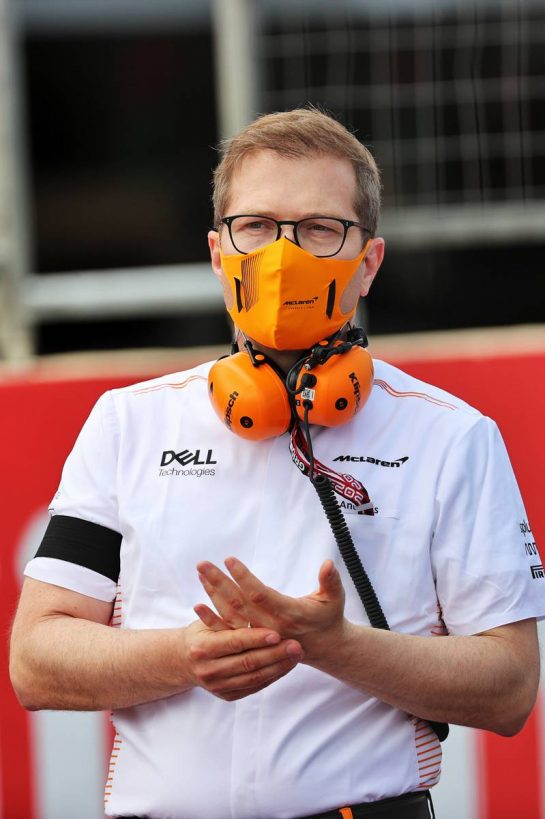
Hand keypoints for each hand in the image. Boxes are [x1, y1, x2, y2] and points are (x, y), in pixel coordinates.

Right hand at [182, 619, 302, 700]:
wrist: (184, 660)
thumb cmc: (201, 632)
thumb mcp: (209, 620)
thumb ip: (228, 616)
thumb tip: (252, 597)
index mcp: (202, 647)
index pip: (235, 643)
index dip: (257, 639)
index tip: (277, 633)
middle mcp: (208, 670)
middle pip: (248, 663)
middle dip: (275, 654)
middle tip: (296, 645)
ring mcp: (217, 686)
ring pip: (254, 677)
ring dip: (279, 666)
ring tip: (296, 654)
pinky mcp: (227, 696)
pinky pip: (255, 686)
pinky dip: (273, 676)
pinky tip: (286, 664)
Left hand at [195, 557, 346, 660]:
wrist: (324, 647)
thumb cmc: (328, 617)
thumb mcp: (334, 598)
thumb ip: (330, 581)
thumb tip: (328, 563)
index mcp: (289, 615)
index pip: (261, 595)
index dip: (244, 578)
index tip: (229, 560)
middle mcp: (270, 627)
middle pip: (240, 604)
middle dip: (220, 583)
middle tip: (203, 564)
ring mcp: (259, 636)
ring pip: (231, 616)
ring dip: (213, 594)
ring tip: (200, 574)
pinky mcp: (253, 641)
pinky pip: (228, 631)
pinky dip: (212, 619)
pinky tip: (198, 605)